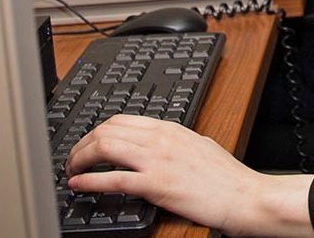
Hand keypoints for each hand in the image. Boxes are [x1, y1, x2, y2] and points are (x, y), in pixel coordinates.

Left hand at [66, 114, 313, 236]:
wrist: (243, 195)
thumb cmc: (225, 176)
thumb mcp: (198, 146)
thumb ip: (174, 143)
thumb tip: (156, 146)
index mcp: (171, 128)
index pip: (122, 119)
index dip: (97, 130)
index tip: (87, 143)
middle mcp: (161, 139)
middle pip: (108, 129)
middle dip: (82, 143)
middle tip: (72, 159)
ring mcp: (158, 160)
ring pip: (106, 147)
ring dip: (81, 158)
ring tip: (71, 170)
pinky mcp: (157, 185)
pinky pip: (115, 179)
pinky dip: (91, 180)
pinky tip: (78, 185)